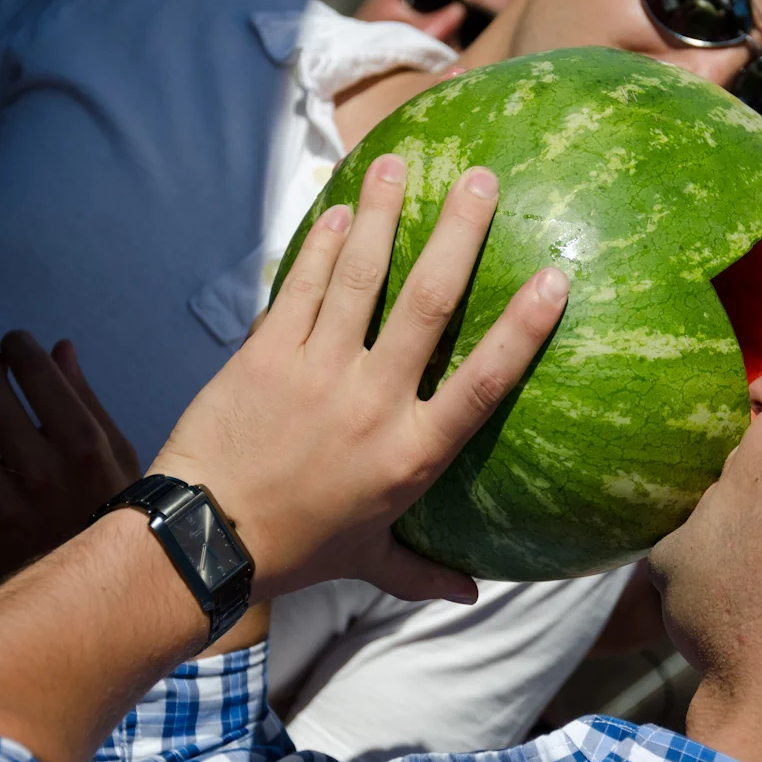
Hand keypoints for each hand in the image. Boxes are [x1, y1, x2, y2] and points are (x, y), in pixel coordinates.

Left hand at [0, 333, 140, 586]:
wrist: (106, 596)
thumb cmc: (118, 513)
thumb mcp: (120, 455)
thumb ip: (87, 400)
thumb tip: (58, 348)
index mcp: (84, 446)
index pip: (34, 371)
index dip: (17, 346)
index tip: (14, 345)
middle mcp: (40, 470)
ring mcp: (1, 506)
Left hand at [150, 155, 567, 603]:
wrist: (205, 542)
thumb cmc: (298, 551)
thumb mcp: (371, 562)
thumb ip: (426, 571)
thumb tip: (475, 598)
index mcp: (411, 455)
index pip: (482, 384)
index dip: (521, 329)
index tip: (556, 279)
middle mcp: (372, 404)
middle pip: (427, 305)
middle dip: (458, 234)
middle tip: (482, 180)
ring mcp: (317, 372)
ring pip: (359, 278)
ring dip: (381, 215)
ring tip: (398, 163)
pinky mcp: (265, 355)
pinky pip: (299, 288)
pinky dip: (319, 246)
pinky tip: (337, 210)